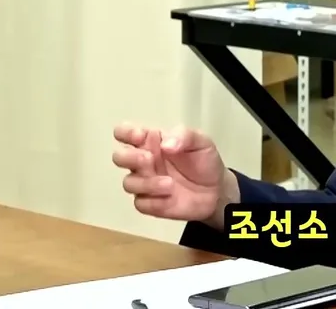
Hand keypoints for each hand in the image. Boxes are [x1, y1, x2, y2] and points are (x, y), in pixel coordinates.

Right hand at [111, 123, 235, 224]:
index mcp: (151, 141)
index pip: (125, 132)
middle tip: (149, 159)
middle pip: (119, 157)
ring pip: (128, 183)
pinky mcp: (149, 203)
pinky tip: (171, 197)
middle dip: (129, 158)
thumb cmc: (204, 161)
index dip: (125, 133)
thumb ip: (184, 136)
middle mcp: (143, 161)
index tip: (139, 136)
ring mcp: (144, 183)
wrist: (216, 191)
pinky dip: (154, 201)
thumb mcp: (201, 141)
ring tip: (170, 184)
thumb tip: (164, 145)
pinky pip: (140, 203)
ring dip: (146, 183)